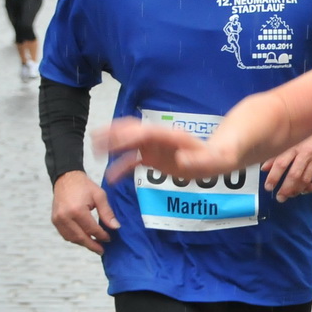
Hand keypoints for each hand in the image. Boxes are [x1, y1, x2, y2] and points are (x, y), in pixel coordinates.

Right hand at [51, 170, 117, 254]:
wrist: (66, 178)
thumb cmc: (84, 186)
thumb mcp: (100, 196)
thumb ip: (107, 213)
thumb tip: (115, 227)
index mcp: (77, 210)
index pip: (91, 229)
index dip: (101, 236)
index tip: (109, 238)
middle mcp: (65, 217)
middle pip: (80, 237)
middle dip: (92, 245)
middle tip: (102, 250)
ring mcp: (57, 219)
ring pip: (72, 238)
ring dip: (83, 243)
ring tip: (94, 245)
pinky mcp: (54, 220)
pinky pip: (65, 234)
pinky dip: (75, 238)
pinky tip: (84, 239)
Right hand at [97, 117, 238, 183]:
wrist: (217, 158)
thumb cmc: (215, 158)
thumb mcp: (211, 161)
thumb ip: (197, 161)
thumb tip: (182, 162)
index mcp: (170, 137)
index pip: (145, 133)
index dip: (129, 136)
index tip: (113, 143)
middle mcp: (158, 139)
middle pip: (131, 132)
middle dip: (113, 134)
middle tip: (94, 139)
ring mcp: (154, 148)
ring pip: (127, 144)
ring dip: (111, 147)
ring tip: (94, 152)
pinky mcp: (153, 159)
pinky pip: (133, 161)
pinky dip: (121, 167)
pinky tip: (110, 178)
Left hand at [264, 124, 311, 201]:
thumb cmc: (305, 136)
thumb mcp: (289, 141)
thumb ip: (276, 155)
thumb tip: (264, 168)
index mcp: (293, 145)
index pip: (281, 164)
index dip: (273, 177)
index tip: (269, 187)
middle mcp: (306, 152)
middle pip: (294, 175)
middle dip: (285, 189)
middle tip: (280, 197)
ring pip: (306, 179)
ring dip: (297, 190)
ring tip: (290, 195)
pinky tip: (305, 190)